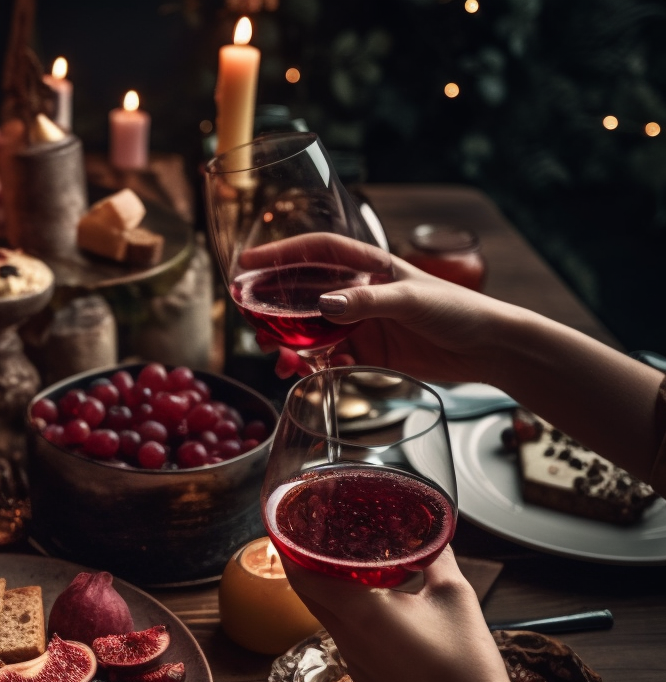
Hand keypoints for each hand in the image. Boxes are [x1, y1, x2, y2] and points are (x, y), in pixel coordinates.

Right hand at [241, 233, 519, 383]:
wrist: (488, 349)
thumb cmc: (459, 310)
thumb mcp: (411, 300)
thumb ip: (366, 302)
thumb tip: (323, 305)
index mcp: (369, 266)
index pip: (317, 252)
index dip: (280, 254)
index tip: (248, 264)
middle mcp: (360, 292)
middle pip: (304, 294)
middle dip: (274, 310)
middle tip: (253, 326)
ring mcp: (361, 323)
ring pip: (311, 331)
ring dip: (289, 345)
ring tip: (278, 361)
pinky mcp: (368, 352)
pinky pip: (328, 358)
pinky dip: (313, 367)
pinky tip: (306, 374)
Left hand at [281, 546, 520, 681]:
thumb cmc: (465, 665)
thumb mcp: (454, 596)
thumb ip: (437, 560)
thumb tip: (432, 537)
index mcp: (357, 611)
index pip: (300, 573)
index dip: (288, 546)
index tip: (290, 524)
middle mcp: (344, 636)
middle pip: (306, 592)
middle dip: (304, 562)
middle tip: (315, 533)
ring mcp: (352, 660)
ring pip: (324, 614)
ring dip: (325, 588)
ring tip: (341, 560)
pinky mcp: (366, 675)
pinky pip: (343, 634)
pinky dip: (344, 612)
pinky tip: (368, 602)